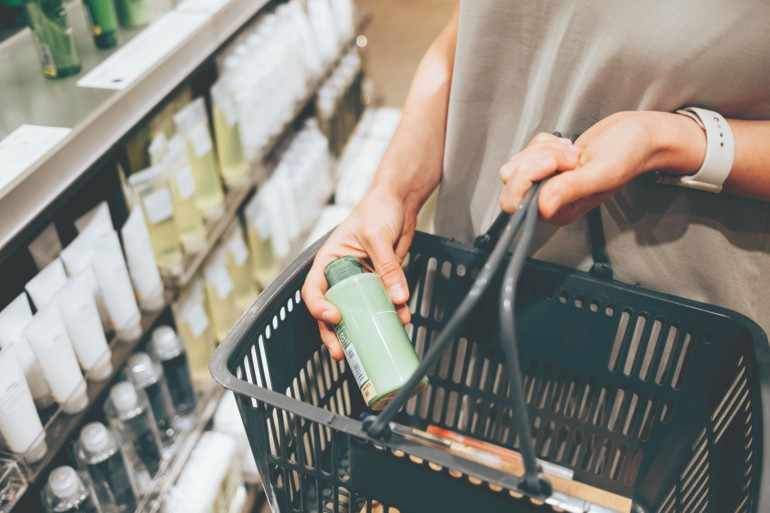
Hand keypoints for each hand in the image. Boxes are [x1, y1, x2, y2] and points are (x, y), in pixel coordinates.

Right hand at [301, 188, 414, 359]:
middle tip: (341, 352)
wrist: (400, 201)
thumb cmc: (377, 209)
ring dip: (364, 330)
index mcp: (328, 261)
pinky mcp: (380, 282)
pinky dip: (391, 314)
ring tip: (371, 345)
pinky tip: (401, 320)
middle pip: (332, 310)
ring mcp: (360, 281)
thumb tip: (398, 297)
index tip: (334, 317)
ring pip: (357, 312)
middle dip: (334, 334)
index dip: (319, 308)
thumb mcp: (377, 237)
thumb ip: (387, 267)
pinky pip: (382, 303)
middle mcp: (341, 274)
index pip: (314, 290)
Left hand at [499, 111, 684, 223]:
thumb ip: (570, 189)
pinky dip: (547, 141)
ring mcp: (547, 181)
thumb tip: (543, 206)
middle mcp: (550, 199)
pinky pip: (529, 148)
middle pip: (511, 180)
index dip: (526, 178)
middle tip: (569, 155)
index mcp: (560, 211)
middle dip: (537, 159)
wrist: (638, 135)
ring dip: (544, 149)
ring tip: (573, 152)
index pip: (515, 203)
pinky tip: (569, 146)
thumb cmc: (629, 155)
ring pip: (518, 161)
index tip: (553, 163)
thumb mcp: (601, 173)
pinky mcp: (546, 163)